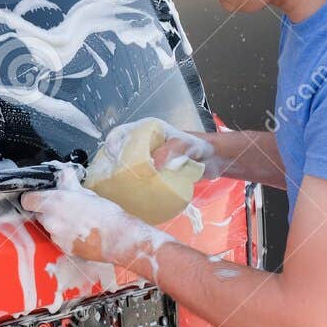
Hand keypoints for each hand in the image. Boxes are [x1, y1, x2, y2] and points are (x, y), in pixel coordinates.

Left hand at [21, 175, 175, 271]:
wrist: (118, 239)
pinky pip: (57, 238)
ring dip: (55, 222)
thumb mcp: (86, 192)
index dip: (31, 197)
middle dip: (46, 210)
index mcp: (55, 202)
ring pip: (47, 226)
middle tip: (62, 207)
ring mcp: (55, 236)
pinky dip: (64, 234)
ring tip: (74, 220)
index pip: (27, 200)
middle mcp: (51, 220)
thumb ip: (69, 182)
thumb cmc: (105, 214)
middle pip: (37, 214)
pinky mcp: (62, 248)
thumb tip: (61, 173)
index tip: (38, 196)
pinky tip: (78, 231)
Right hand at [101, 118, 223, 178]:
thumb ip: (169, 151)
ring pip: (127, 168)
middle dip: (112, 165)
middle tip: (113, 178)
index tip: (113, 157)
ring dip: (122, 178)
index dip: (112, 144)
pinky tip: (132, 195)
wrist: (214, 160)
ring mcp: (148, 160)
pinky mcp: (153, 174)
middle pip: (119, 153)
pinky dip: (134, 187)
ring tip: (118, 189)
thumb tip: (153, 166)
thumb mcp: (184, 145)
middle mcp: (143, 144)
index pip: (120, 133)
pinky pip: (139, 179)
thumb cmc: (198, 146)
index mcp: (147, 130)